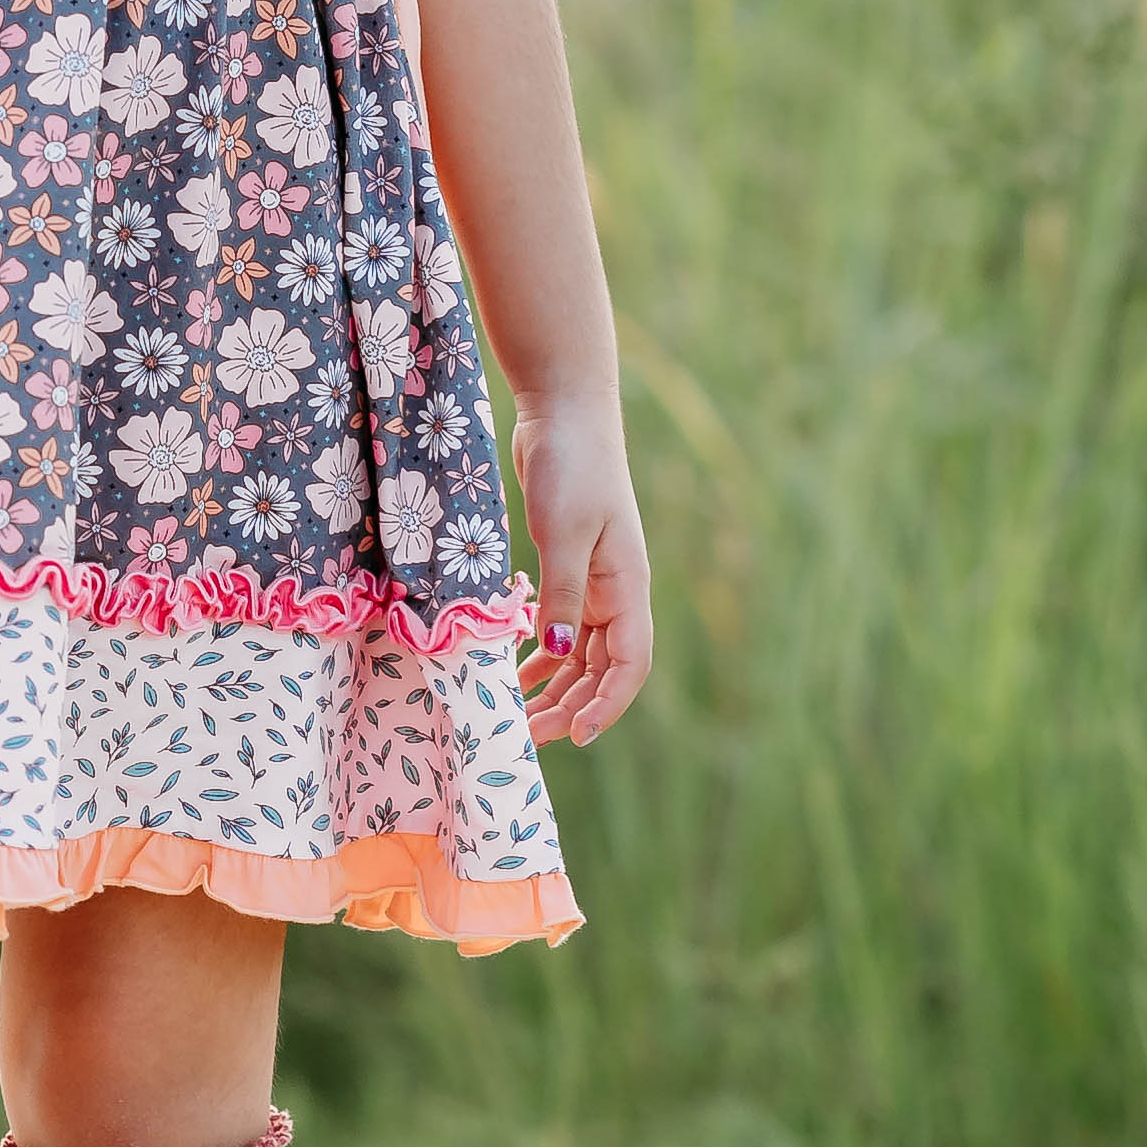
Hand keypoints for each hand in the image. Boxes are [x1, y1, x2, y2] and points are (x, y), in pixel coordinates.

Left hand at [510, 395, 652, 750]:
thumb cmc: (572, 466)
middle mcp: (616, 592)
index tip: (576, 735)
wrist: (564, 411)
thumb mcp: (563, 533)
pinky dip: (542, 652)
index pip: (631, 664)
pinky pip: (560, 625)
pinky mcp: (567, 565)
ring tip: (518, 714)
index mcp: (628, 587)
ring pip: (579, 653)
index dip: (608, 705)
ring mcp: (593, 580)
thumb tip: (557, 656)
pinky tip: (516, 669)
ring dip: (554, 686)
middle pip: (601, 669)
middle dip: (570, 705)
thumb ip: (562, 595)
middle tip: (528, 735)